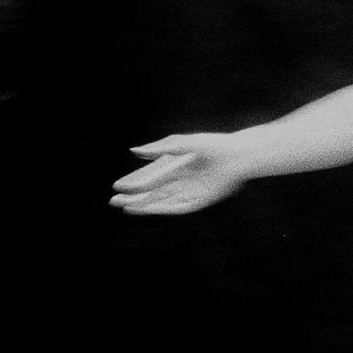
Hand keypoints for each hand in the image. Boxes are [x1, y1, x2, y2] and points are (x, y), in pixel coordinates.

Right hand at [110, 133, 253, 215]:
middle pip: (152, 193)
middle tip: (114, 201)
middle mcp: (181, 182)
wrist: (238, 155)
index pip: (150, 178)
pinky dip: (160, 208)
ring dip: (143, 205)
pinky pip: (175, 207)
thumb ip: (160, 148)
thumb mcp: (184, 143)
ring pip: (160, 202)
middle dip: (133, 197)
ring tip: (125, 206)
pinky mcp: (198, 201)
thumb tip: (134, 151)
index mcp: (177, 167)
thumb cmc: (215, 145)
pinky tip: (146, 208)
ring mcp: (189, 193)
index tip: (117, 186)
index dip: (133, 183)